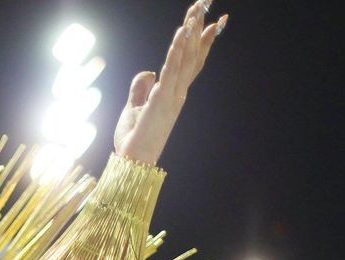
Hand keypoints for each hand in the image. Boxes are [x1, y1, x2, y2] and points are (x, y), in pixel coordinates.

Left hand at [114, 0, 227, 164]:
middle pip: (192, 55)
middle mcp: (177, 92)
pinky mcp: (161, 99)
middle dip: (199, 29)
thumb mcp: (134, 107)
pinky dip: (176, 50)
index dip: (201, 42)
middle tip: (206, 6)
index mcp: (173, 94)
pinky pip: (171, 69)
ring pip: (185, 58)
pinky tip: (181, 33)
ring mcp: (171, 95)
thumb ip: (141, 88)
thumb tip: (147, 71)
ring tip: (196, 11)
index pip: (191, 62)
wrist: (133, 161)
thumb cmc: (133, 138)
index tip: (211, 23)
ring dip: (190, 33)